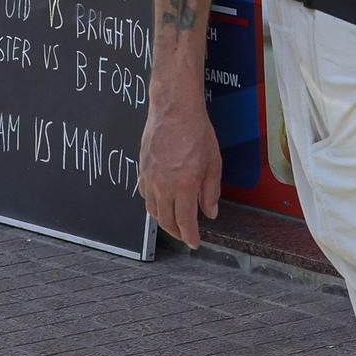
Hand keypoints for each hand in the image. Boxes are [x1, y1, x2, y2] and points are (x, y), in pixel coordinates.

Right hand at [138, 101, 221, 248]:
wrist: (174, 111)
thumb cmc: (196, 133)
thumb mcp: (214, 163)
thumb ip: (210, 191)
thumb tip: (209, 213)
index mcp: (183, 186)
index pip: (184, 221)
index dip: (190, 236)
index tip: (195, 243)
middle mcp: (162, 186)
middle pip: (166, 220)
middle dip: (177, 232)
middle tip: (186, 235)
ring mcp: (149, 179)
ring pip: (152, 210)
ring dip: (163, 221)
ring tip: (174, 223)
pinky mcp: (141, 170)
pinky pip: (144, 196)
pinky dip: (153, 205)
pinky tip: (160, 204)